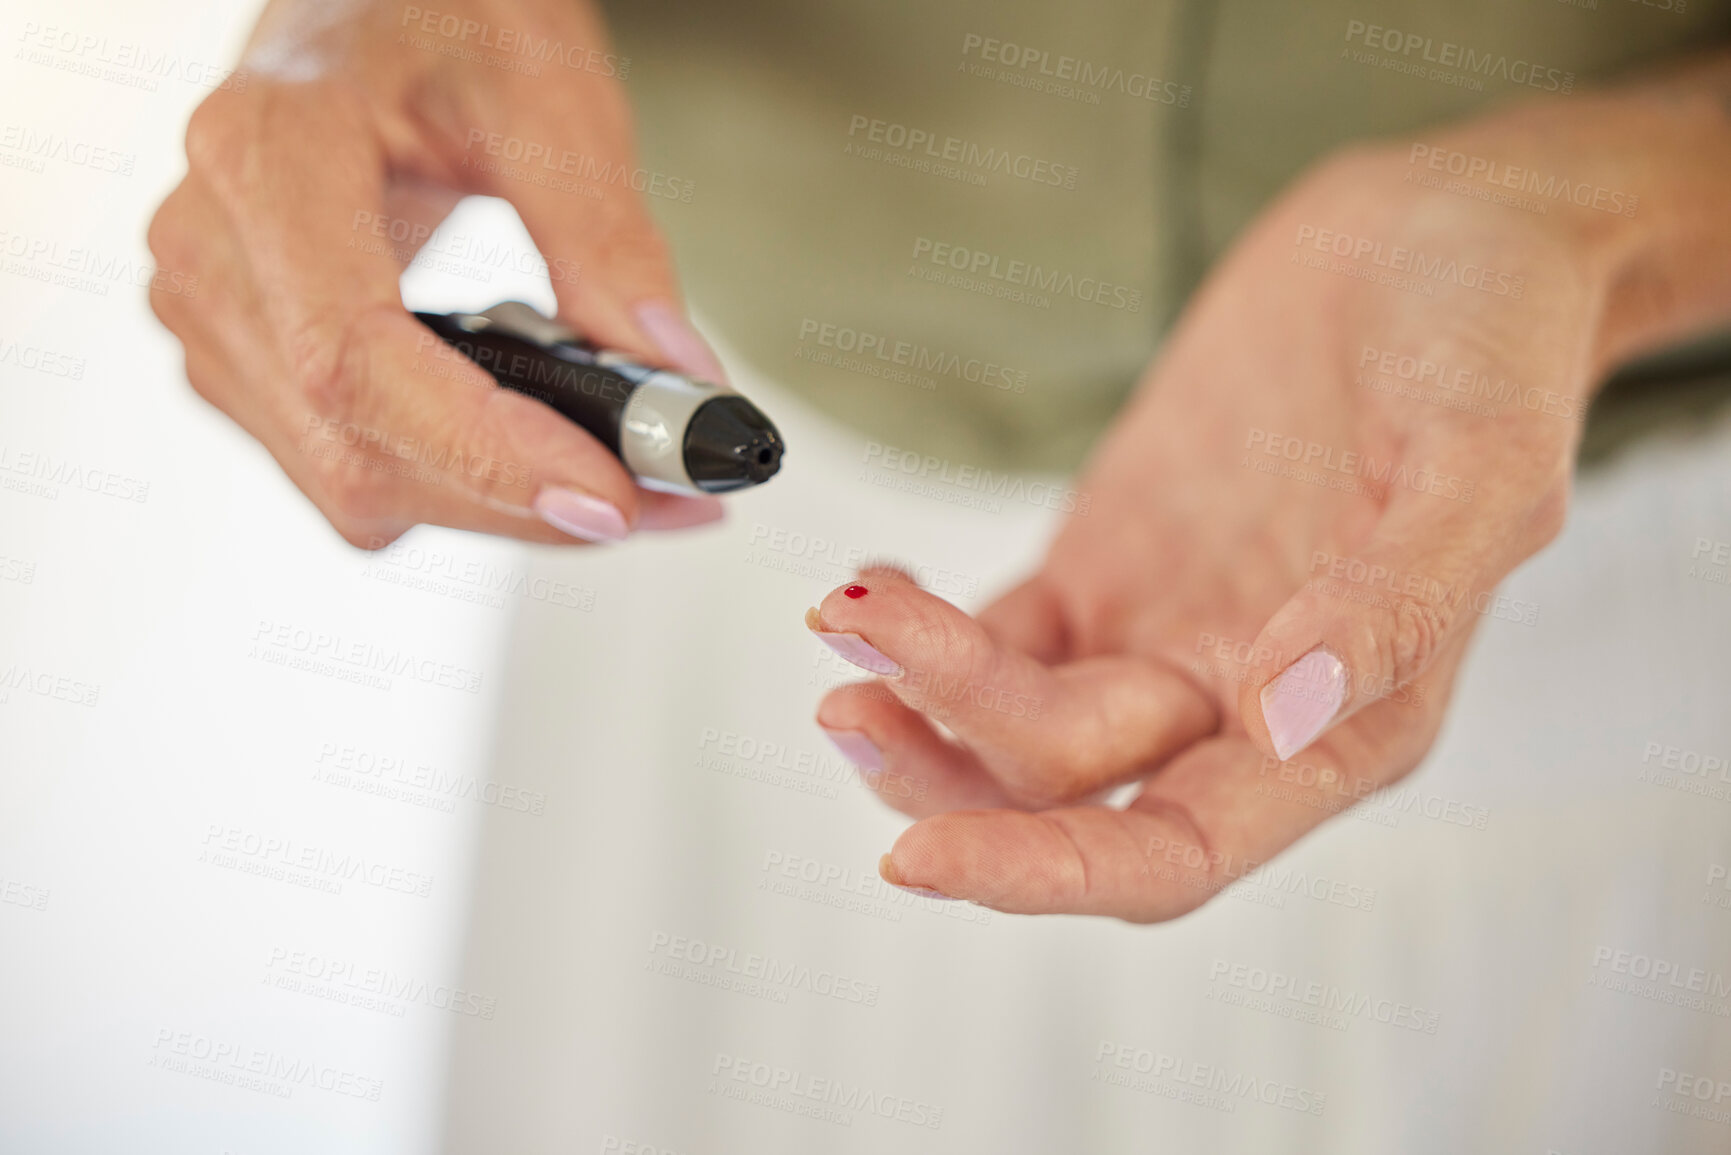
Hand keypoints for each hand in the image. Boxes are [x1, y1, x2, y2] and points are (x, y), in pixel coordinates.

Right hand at [147, 0, 723, 547]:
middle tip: (669, 496)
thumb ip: (608, 240)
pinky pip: (351, 468)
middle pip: (360, 450)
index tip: (608, 495)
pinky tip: (539, 445)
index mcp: (268, 156)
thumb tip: (674, 379)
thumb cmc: (434, 11)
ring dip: (502, 505)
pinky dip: (460, 481)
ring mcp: (216, 314)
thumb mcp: (546, 93)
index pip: (358, 359)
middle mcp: (214, 250)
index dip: (485, 451)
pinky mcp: (244, 357)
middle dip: (527, 500)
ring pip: (357, 485)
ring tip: (625, 468)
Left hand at [810, 88, 1729, 921]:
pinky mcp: (1109, 566)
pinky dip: (925, 627)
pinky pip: (995, 635)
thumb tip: (1282, 717)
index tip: (921, 856)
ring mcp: (1163, 635)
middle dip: (947, 768)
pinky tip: (876, 588)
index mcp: (1344, 727)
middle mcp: (1242, 706)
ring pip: (1012, 724)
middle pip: (1064, 793)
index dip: (1048, 869)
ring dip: (921, 694)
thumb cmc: (1491, 342)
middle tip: (844, 701)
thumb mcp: (1482, 460)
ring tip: (844, 619)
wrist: (1439, 236)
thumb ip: (1396, 601)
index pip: (1176, 849)